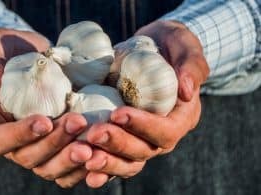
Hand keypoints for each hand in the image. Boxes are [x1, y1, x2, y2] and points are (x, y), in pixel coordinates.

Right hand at [0, 28, 91, 187]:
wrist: (40, 60)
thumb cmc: (14, 52)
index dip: (19, 135)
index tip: (44, 121)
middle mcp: (14, 142)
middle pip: (28, 157)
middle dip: (54, 143)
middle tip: (78, 122)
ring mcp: (38, 149)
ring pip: (50, 167)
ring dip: (70, 158)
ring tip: (92, 144)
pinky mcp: (59, 149)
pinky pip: (68, 168)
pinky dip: (84, 165)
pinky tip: (101, 152)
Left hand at [85, 20, 209, 187]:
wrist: (150, 48)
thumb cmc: (170, 45)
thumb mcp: (184, 45)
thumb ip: (191, 65)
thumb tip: (187, 91)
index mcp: (181, 117)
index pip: (166, 131)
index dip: (143, 126)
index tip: (118, 113)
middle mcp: (161, 134)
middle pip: (143, 151)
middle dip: (117, 144)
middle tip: (93, 134)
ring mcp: (140, 138)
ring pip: (126, 161)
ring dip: (105, 161)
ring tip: (83, 154)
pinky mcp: (122, 137)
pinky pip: (112, 158)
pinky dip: (99, 166)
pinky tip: (82, 168)